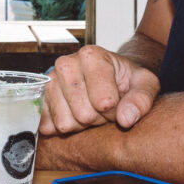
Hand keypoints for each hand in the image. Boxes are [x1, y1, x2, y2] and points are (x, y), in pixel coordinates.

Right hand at [40, 45, 160, 134]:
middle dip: (98, 118)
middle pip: (83, 115)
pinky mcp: (39, 98)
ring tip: (90, 110)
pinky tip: (74, 116)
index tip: (117, 100)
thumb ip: (142, 100)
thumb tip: (126, 119)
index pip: (104, 101)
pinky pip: (47, 126)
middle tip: (103, 108)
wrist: (108, 75)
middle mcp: (66, 64)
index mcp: (92, 56)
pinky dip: (64, 128)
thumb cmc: (126, 80)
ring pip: (65, 123)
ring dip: (81, 125)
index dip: (115, 109)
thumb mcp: (145, 84)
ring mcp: (49, 80)